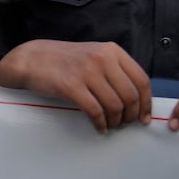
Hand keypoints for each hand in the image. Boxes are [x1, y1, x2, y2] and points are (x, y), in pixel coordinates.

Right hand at [0, 40, 150, 132]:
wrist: (32, 58)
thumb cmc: (64, 61)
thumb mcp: (94, 55)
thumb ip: (114, 70)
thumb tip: (135, 98)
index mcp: (112, 51)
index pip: (141, 80)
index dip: (146, 103)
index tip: (144, 118)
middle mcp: (102, 59)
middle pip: (130, 95)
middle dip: (130, 115)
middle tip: (124, 124)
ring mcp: (87, 72)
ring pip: (114, 105)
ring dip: (115, 121)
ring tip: (110, 126)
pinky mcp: (71, 86)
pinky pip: (95, 111)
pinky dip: (100, 123)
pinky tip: (99, 127)